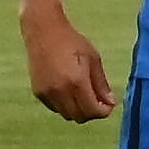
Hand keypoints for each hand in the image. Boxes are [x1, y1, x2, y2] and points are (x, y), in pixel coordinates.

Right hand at [24, 9, 114, 124]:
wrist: (44, 32)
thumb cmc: (73, 42)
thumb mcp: (94, 60)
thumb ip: (101, 84)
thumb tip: (110, 102)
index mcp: (76, 82)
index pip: (92, 111)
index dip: (104, 112)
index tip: (109, 105)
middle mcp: (59, 91)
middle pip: (79, 117)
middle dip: (92, 113)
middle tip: (99, 102)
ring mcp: (46, 93)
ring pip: (66, 114)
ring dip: (79, 111)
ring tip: (86, 97)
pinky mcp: (38, 92)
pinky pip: (55, 108)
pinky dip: (66, 106)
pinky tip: (71, 93)